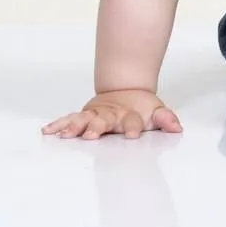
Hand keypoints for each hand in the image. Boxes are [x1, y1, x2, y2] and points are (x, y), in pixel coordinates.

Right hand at [41, 89, 181, 139]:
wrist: (126, 92)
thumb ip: (165, 119)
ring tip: (67, 133)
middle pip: (104, 120)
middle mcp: (111, 115)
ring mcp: (96, 114)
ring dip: (76, 126)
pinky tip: (48, 131)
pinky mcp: (84, 115)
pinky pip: (70, 119)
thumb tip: (177, 128)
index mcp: (129, 115)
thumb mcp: (156, 112)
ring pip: (84, 119)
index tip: (132, 134)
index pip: (132, 121)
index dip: (133, 127)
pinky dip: (59, 124)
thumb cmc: (140, 108)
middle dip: (98, 127)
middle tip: (93, 134)